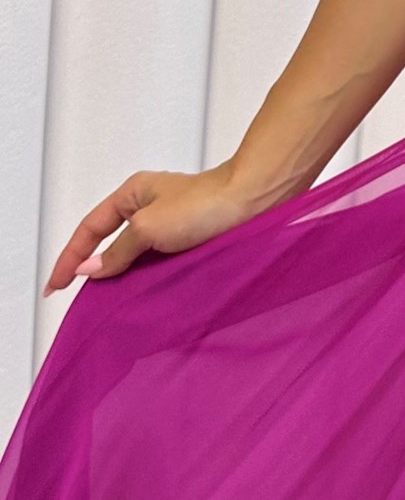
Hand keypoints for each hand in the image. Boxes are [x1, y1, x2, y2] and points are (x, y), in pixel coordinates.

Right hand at [41, 163, 261, 299]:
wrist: (253, 202)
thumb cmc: (206, 203)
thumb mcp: (149, 228)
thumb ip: (117, 251)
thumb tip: (90, 268)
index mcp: (132, 195)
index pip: (89, 229)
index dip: (69, 258)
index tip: (55, 285)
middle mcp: (149, 208)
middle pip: (110, 242)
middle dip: (93, 270)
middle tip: (77, 299)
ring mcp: (170, 225)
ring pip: (135, 256)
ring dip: (122, 278)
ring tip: (108, 305)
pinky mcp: (190, 241)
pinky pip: (158, 263)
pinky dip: (147, 280)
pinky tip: (143, 297)